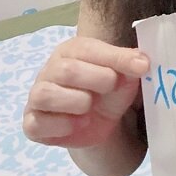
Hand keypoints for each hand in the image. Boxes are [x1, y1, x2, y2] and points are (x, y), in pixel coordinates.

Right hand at [23, 36, 150, 147]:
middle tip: (111, 87)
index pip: (90, 49)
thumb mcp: (123, 76)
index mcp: (72, 50)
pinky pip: (38, 124)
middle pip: (67, 70)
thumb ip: (129, 66)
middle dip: (97, 80)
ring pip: (47, 95)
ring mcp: (38, 96)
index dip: (117, 58)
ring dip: (77, 103)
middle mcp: (50, 69)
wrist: (95, 122)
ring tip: (90, 108)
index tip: (142, 67)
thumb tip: (141, 61)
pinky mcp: (32, 122)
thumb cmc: (106, 90)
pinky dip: (62, 126)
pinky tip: (78, 124)